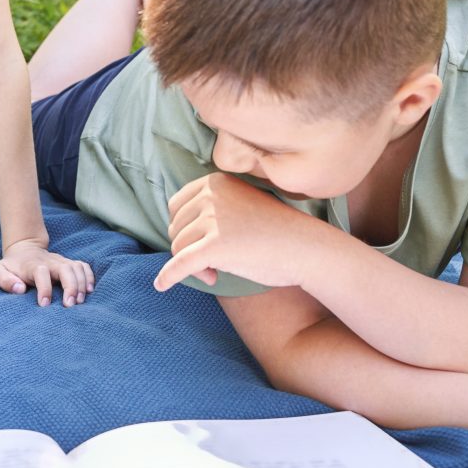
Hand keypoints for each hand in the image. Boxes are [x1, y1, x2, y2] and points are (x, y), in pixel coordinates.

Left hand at [0, 238, 95, 306]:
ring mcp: (61, 261)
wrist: (24, 249)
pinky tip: (90, 291)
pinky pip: (83, 266)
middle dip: (71, 286)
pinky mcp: (69, 263)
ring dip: (81, 284)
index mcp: (33, 265)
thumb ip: (4, 280)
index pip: (41, 273)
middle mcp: (50, 261)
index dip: (44, 288)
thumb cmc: (12, 266)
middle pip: (65, 268)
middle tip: (70, 305)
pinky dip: (89, 276)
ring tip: (80, 302)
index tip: (44, 305)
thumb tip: (19, 289)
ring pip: (76, 267)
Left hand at [154, 173, 319, 292]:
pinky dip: (169, 276)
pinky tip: (160, 285)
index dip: (186, 229)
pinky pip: (181, 263)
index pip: (176, 206)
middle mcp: (210, 195)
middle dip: (189, 249)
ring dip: (195, 266)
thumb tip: (176, 235)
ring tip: (218, 272)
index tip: (205, 243)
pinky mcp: (215, 246)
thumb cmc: (274, 232)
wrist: (306, 248)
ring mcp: (213, 219)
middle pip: (176, 228)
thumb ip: (210, 210)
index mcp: (214, 182)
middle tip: (215, 264)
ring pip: (179, 248)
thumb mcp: (238, 207)